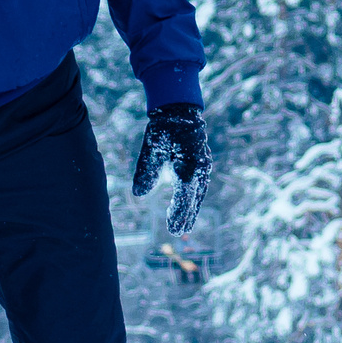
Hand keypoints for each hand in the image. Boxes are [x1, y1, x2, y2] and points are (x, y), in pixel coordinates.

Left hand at [131, 103, 214, 235]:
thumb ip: (146, 172)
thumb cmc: (164, 129)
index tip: (173, 230)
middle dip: (186, 216)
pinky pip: (199, 185)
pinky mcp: (201, 163)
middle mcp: (199, 169)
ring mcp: (203, 166)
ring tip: (184, 224)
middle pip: (194, 199)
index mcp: (188, 168)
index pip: (184, 198)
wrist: (179, 110)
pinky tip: (188, 204)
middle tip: (177, 232)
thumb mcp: (152, 149)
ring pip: (198, 193)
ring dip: (191, 208)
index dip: (179, 215)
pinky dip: (194, 197)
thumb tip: (138, 194)